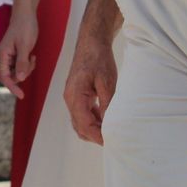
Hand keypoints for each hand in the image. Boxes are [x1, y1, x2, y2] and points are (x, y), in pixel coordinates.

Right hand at [0, 1, 40, 98]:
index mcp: (2, 56)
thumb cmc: (24, 28)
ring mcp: (7, 56)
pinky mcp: (13, 54)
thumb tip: (20, 79)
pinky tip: (32, 55)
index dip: (13, 87)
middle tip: (33, 61)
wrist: (25, 15)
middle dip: (24, 72)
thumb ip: (22, 63)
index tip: (22, 96)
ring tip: (33, 56)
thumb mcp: (25, 47)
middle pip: (12, 75)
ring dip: (27, 68)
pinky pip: (19, 66)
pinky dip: (27, 64)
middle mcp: (2, 58)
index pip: (5, 77)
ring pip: (17, 71)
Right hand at [64, 23, 117, 144]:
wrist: (91, 43)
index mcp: (75, 97)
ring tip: (113, 130)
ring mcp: (71, 97)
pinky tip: (106, 117)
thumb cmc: (99, 60)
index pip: (85, 126)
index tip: (114, 143)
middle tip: (116, 139)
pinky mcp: (76, 95)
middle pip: (80, 127)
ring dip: (95, 129)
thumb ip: (107, 104)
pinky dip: (93, 120)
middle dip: (96, 136)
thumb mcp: (107, 83)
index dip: (99, 137)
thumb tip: (112, 124)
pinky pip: (82, 114)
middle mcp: (70, 99)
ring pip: (80, 122)